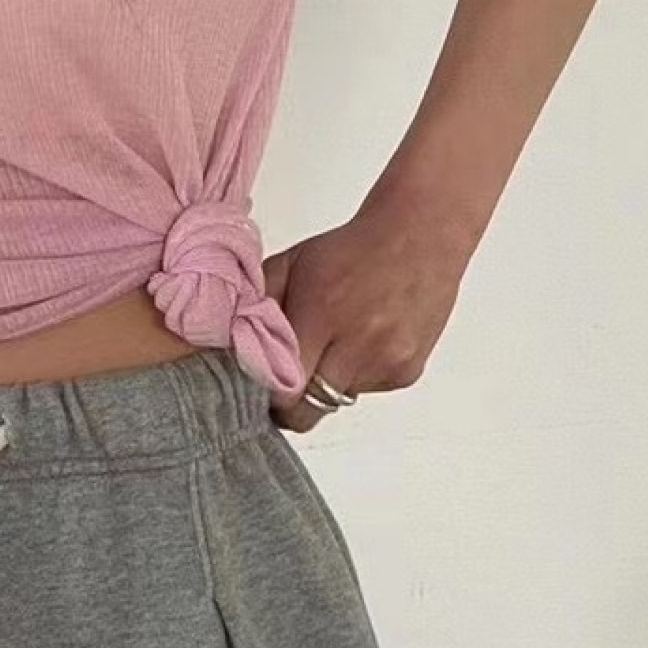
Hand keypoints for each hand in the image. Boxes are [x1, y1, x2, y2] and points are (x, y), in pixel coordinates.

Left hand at [261, 195, 472, 432]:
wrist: (420, 236)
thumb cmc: (350, 249)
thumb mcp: (292, 263)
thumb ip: (256, 304)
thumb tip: (227, 346)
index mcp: (323, 315)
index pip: (282, 391)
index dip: (265, 397)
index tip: (256, 389)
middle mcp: (359, 345)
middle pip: (308, 411)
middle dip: (289, 405)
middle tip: (281, 385)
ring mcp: (387, 362)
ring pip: (336, 402)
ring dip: (325, 384)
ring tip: (332, 345)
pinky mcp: (407, 372)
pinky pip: (366, 391)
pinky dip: (356, 376)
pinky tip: (362, 341)